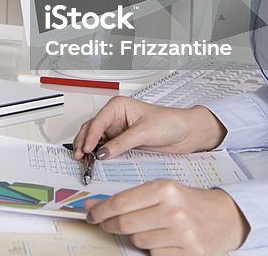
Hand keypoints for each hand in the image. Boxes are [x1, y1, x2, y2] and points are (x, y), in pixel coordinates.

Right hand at [73, 96, 226, 159]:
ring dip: (88, 149)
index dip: (90, 136)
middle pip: (91, 129)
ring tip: (84, 160)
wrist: (187, 134)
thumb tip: (104, 152)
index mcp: (118, 106)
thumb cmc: (170, 122)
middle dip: (83, 142)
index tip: (86, 149)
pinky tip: (96, 161)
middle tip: (80, 157)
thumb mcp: (144, 132)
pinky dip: (99, 154)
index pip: (98, 121)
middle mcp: (115, 117)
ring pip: (95, 139)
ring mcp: (118, 130)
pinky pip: (106, 148)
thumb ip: (122, 142)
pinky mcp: (123, 142)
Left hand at [85, 181, 248, 254]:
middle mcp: (173, 211)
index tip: (90, 214)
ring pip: (138, 241)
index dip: (100, 211)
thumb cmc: (190, 202)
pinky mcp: (190, 253)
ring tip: (148, 229)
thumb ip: (130, 198)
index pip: (121, 202)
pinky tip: (162, 240)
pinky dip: (153, 249)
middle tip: (105, 224)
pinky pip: (154, 255)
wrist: (226, 217)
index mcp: (165, 189)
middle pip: (125, 224)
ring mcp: (182, 235)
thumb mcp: (162, 191)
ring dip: (136, 237)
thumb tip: (94, 205)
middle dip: (110, 225)